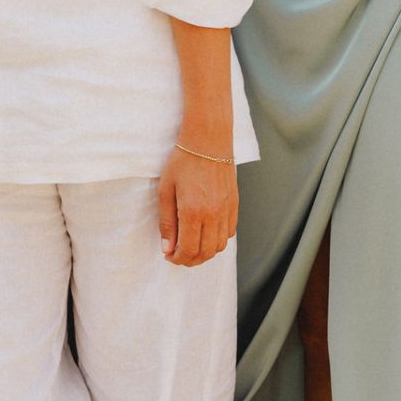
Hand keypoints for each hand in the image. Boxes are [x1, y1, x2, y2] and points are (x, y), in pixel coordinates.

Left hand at [157, 144, 237, 265]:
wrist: (208, 140)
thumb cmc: (183, 161)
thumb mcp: (166, 190)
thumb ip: (167, 222)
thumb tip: (167, 248)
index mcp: (193, 212)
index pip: (188, 250)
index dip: (177, 259)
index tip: (169, 256)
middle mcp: (213, 215)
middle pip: (206, 253)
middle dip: (190, 260)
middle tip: (178, 255)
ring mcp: (226, 211)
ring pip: (219, 246)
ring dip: (205, 253)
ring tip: (192, 246)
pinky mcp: (234, 205)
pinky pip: (229, 233)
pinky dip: (218, 240)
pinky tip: (206, 233)